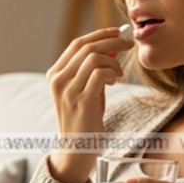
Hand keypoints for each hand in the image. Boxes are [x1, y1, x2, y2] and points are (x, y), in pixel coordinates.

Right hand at [46, 27, 133, 182]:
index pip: (77, 44)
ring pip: (94, 58)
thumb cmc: (83, 119)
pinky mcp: (82, 101)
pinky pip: (100, 74)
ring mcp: (68, 91)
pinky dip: (112, 73)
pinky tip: (115, 81)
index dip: (99, 34)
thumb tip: (112, 46)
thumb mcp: (86, 90)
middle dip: (111, 41)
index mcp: (55, 74)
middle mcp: (58, 80)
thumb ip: (94, 69)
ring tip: (119, 73)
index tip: (117, 32)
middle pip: (86, 47)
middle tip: (128, 44)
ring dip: (113, 61)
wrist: (76, 150)